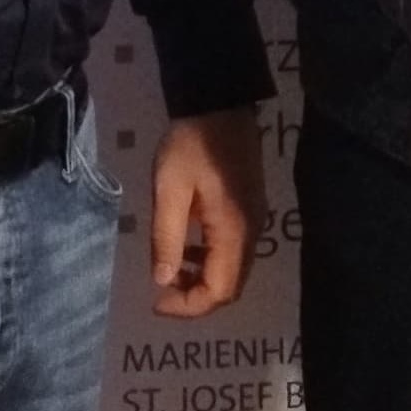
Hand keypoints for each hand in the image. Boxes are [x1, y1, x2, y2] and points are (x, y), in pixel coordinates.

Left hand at [150, 107, 266, 315]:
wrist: (219, 104)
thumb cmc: (190, 144)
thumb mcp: (169, 189)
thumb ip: (167, 238)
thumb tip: (162, 281)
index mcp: (233, 230)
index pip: (219, 291)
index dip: (188, 306)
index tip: (155, 301)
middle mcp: (251, 232)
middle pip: (231, 288)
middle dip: (196, 298)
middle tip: (161, 292)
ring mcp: (255, 222)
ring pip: (234, 272)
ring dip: (203, 281)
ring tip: (170, 271)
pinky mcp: (250, 211)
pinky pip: (235, 252)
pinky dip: (211, 261)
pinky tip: (187, 248)